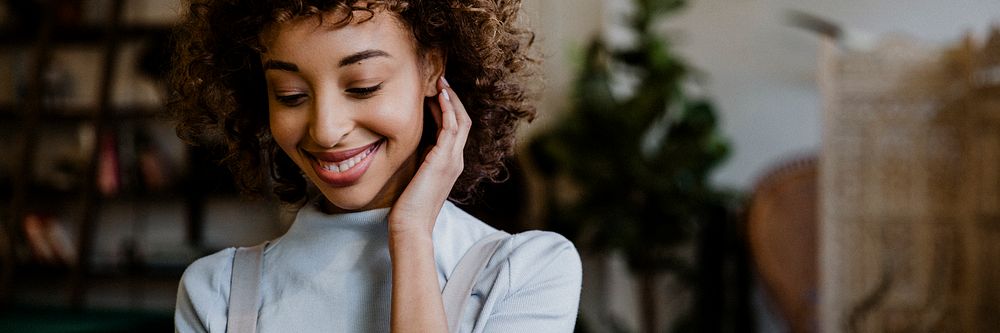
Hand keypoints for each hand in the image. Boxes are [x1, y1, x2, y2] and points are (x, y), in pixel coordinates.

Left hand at [387, 76, 470, 235]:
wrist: (411, 225)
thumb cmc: (408, 206)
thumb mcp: (414, 175)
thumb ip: (417, 158)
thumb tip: (407, 141)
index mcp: (450, 163)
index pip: (455, 128)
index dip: (448, 108)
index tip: (435, 91)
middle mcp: (456, 160)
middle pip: (463, 120)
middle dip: (453, 98)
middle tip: (440, 79)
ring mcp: (453, 160)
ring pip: (460, 120)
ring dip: (451, 98)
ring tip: (440, 81)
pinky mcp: (444, 160)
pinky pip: (451, 127)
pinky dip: (448, 109)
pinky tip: (439, 95)